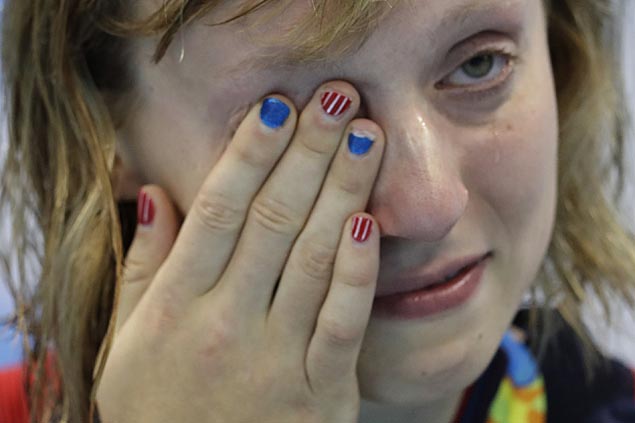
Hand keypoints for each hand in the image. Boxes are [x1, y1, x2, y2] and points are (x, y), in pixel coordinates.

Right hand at [96, 82, 384, 422]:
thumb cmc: (158, 414)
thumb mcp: (126, 347)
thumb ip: (140, 270)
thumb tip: (157, 198)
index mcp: (174, 308)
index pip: (218, 212)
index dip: (250, 154)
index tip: (278, 108)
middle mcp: (224, 324)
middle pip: (274, 219)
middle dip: (310, 151)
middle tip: (340, 100)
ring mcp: (276, 358)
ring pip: (313, 256)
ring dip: (342, 189)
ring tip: (366, 138)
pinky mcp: (320, 391)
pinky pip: (342, 319)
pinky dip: (356, 268)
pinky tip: (367, 221)